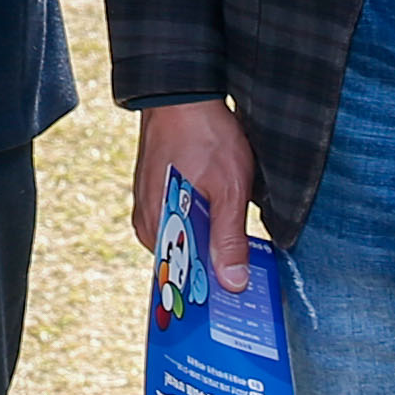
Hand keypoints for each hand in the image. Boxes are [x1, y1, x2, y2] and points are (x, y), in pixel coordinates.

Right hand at [141, 100, 259, 297]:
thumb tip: (232, 283)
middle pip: (184, 263)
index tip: (238, 301)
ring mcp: (150, 208)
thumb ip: (229, 238)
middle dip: (214, 271)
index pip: (182, 280)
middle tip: (247, 276)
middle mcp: (147, 224)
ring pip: (184, 243)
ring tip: (240, 250)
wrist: (182, 93)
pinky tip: (222, 221)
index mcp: (158, 229)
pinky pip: (180, 224)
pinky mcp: (157, 194)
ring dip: (210, 247)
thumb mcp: (229, 188)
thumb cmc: (205, 135)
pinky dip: (201, 227)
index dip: (212, 293)